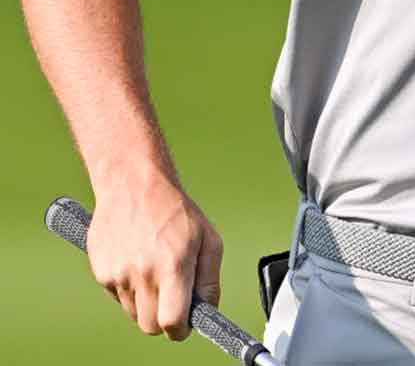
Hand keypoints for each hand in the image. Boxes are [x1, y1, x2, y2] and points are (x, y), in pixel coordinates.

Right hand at [85, 170, 222, 341]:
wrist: (134, 186)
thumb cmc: (175, 211)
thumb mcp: (209, 240)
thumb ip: (210, 280)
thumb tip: (208, 310)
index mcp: (173, 266)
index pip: (172, 321)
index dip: (181, 330)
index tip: (186, 325)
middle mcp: (143, 273)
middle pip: (149, 326)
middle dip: (164, 320)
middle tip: (174, 301)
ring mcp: (118, 274)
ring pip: (134, 313)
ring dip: (147, 303)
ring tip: (156, 272)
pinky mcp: (101, 272)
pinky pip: (118, 297)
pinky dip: (130, 289)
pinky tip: (138, 263)